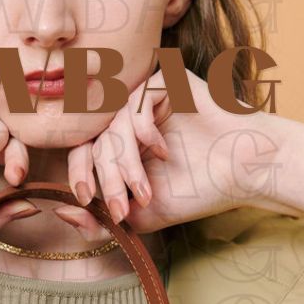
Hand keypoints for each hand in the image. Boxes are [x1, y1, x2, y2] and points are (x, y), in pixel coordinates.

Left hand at [50, 67, 284, 239]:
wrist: (243, 171)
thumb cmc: (196, 194)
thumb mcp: (139, 217)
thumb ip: (99, 221)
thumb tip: (60, 212)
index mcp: (120, 146)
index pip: (83, 154)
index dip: (79, 175)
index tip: (86, 198)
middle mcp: (128, 121)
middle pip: (95, 142)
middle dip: (106, 179)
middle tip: (122, 206)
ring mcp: (144, 100)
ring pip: (112, 127)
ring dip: (125, 165)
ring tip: (146, 191)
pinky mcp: (162, 82)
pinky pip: (134, 104)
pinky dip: (144, 133)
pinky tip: (163, 153)